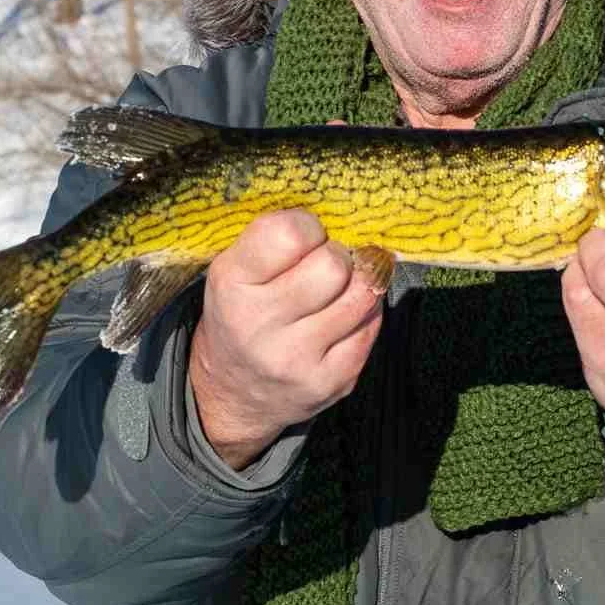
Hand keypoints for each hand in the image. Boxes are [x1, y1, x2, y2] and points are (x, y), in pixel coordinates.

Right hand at [188, 209, 390, 469]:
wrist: (234, 394)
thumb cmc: (242, 312)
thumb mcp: (235, 270)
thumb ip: (274, 238)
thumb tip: (343, 210)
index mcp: (231, 284)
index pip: (289, 233)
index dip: (307, 225)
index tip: (304, 235)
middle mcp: (260, 324)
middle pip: (334, 265)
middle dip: (336, 255)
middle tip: (324, 262)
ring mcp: (298, 358)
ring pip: (363, 293)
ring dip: (357, 281)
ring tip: (338, 286)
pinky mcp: (333, 380)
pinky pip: (374, 325)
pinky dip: (365, 312)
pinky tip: (343, 315)